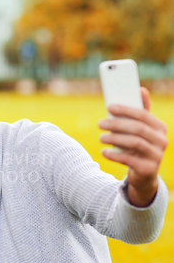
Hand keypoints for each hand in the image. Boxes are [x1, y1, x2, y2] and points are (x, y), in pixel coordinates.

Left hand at [98, 87, 167, 206]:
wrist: (143, 174)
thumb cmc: (139, 146)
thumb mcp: (140, 129)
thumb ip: (140, 111)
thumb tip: (141, 89)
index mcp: (159, 127)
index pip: (143, 114)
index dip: (126, 109)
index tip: (109, 107)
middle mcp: (162, 140)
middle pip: (137, 128)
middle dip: (117, 124)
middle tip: (100, 123)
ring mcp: (157, 155)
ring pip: (134, 143)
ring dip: (114, 139)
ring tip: (101, 138)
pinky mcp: (148, 169)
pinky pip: (129, 159)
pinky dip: (114, 154)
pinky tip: (103, 152)